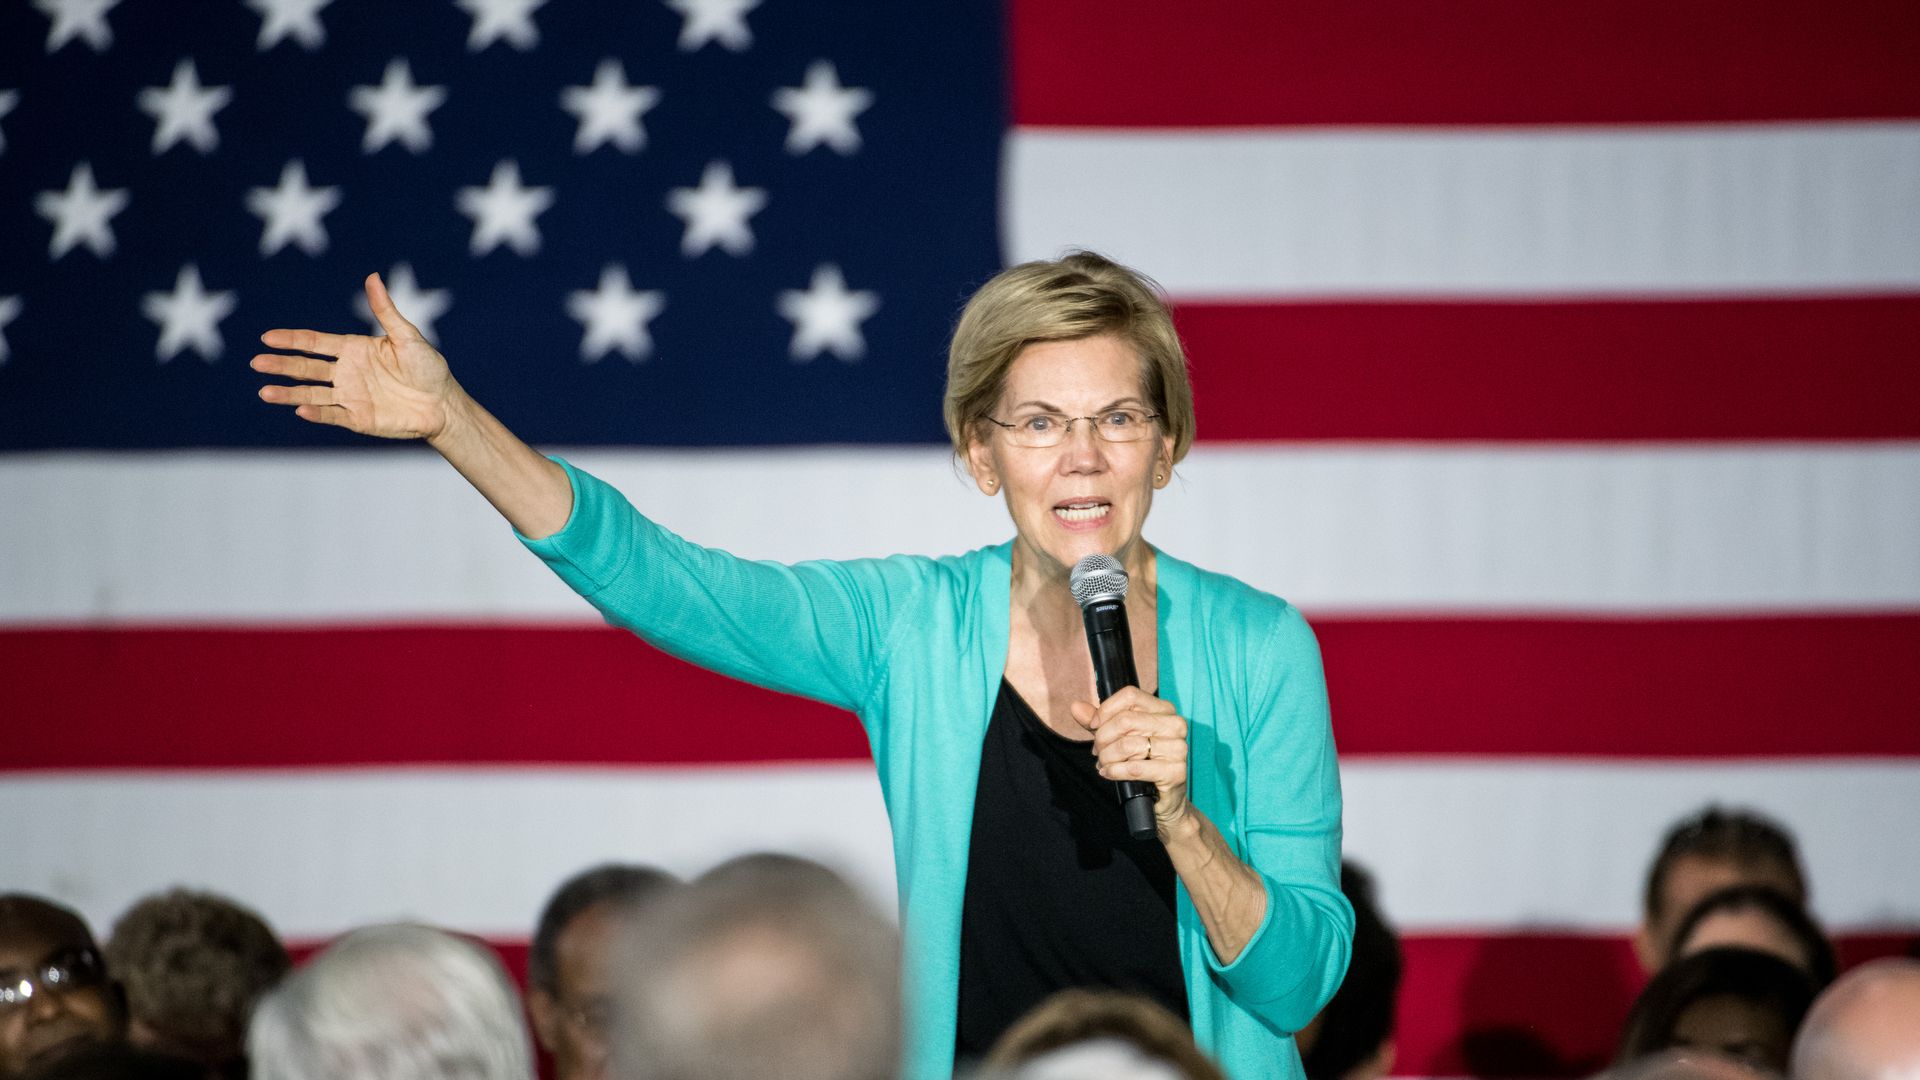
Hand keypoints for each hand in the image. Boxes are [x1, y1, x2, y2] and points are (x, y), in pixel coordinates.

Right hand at [253, 272, 460, 439]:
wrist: (444, 404)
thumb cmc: (428, 368)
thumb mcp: (407, 336)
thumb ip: (385, 311)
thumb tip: (372, 277)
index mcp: (354, 349)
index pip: (315, 343)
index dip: (292, 340)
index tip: (267, 337)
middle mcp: (346, 372)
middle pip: (307, 368)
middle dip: (281, 365)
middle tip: (256, 362)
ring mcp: (350, 396)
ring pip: (312, 394)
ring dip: (288, 393)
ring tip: (264, 392)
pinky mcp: (358, 418)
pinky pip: (332, 415)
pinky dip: (316, 413)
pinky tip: (300, 409)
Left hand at [1070, 686, 1192, 838]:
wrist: (1164, 800)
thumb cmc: (1141, 764)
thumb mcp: (1117, 738)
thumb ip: (1098, 722)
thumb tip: (1076, 707)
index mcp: (1164, 710)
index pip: (1131, 696)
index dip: (1106, 710)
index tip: (1094, 726)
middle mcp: (1175, 725)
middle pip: (1125, 720)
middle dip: (1103, 738)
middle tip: (1097, 751)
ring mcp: (1178, 748)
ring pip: (1127, 744)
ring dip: (1107, 757)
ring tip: (1104, 764)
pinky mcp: (1175, 771)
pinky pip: (1134, 767)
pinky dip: (1115, 771)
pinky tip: (1108, 773)